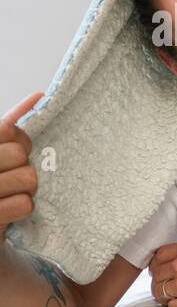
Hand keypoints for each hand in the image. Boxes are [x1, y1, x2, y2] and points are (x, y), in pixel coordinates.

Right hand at [0, 92, 42, 236]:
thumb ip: (9, 126)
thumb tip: (39, 96)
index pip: (6, 130)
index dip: (20, 142)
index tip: (18, 154)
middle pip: (18, 153)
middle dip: (24, 166)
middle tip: (14, 178)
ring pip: (27, 178)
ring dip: (26, 188)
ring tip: (10, 194)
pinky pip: (24, 204)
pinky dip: (24, 208)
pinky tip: (9, 210)